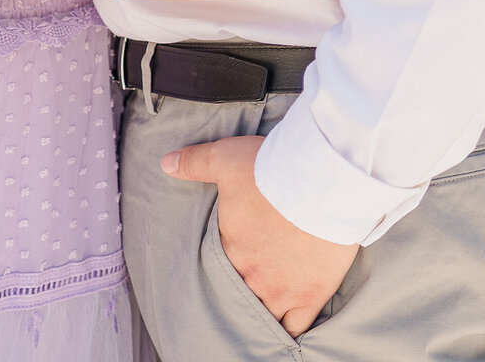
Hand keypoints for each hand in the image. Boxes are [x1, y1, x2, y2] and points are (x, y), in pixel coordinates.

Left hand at [162, 135, 357, 336]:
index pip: (218, 266)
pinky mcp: (309, 297)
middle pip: (241, 291)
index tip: (235, 254)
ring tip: (268, 299)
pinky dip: (290, 326)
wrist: (318, 181)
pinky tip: (288, 322)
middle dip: (244, 285)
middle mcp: (250, 274)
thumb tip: (166, 164)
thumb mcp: (225, 157)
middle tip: (253, 276)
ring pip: (265, 314)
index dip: (226, 262)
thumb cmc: (271, 168)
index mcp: (229, 246)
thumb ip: (195, 162)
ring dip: (264, 307)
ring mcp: (280, 290)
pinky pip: (295, 327)